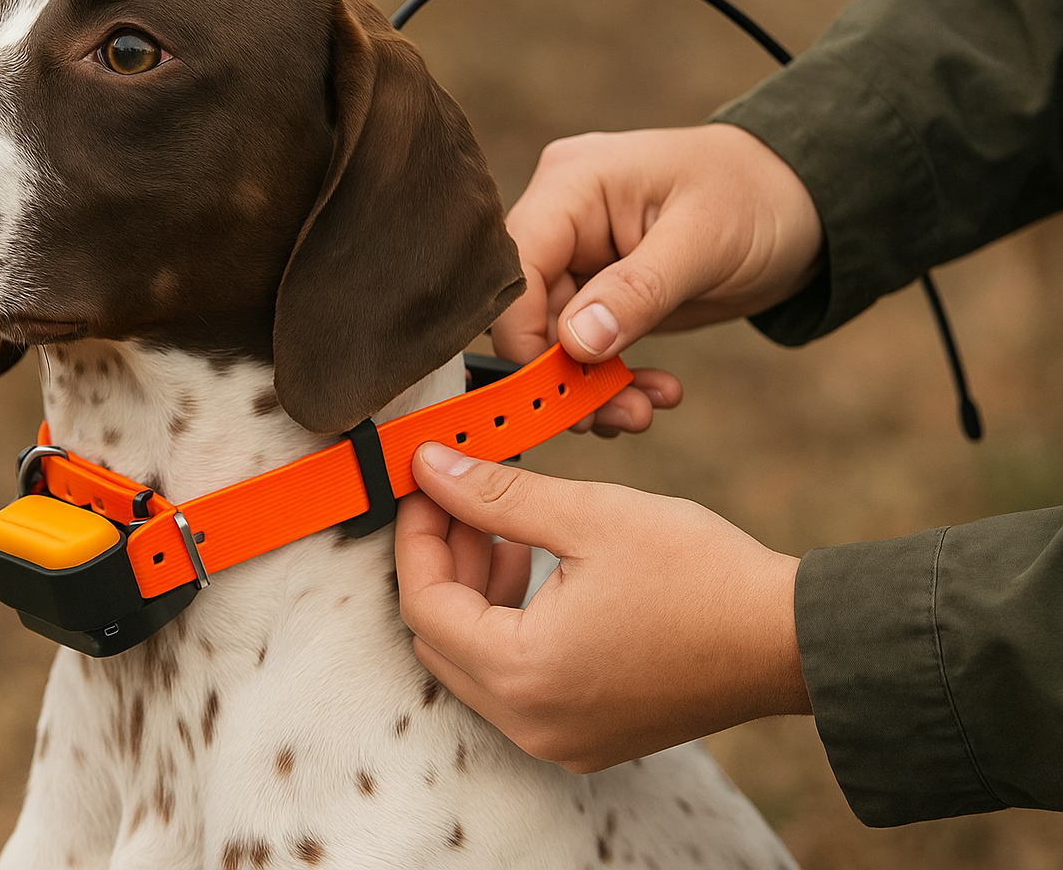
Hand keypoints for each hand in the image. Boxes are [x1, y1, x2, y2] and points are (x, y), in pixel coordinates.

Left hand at [394, 442, 810, 771]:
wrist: (791, 638)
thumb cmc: (701, 575)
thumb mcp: (589, 516)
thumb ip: (496, 495)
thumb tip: (428, 469)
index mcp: (522, 673)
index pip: (423, 604)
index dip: (417, 536)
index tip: (426, 485)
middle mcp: (531, 723)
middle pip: (441, 639)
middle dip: (442, 564)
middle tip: (460, 501)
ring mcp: (560, 739)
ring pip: (475, 663)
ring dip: (474, 594)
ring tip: (500, 528)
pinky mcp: (588, 736)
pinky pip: (518, 684)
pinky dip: (510, 628)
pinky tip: (534, 570)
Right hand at [492, 124, 822, 433]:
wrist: (803, 205)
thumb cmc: (759, 197)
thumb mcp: (704, 242)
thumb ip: (637, 291)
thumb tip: (575, 343)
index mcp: (572, 184)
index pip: (516, 271)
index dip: (525, 336)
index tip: (557, 393)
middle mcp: (562, 219)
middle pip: (528, 313)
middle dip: (565, 374)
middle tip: (612, 417)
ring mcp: (578, 257)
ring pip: (553, 342)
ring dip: (591, 388)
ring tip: (642, 411)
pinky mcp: (598, 292)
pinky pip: (583, 349)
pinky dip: (611, 382)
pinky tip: (653, 393)